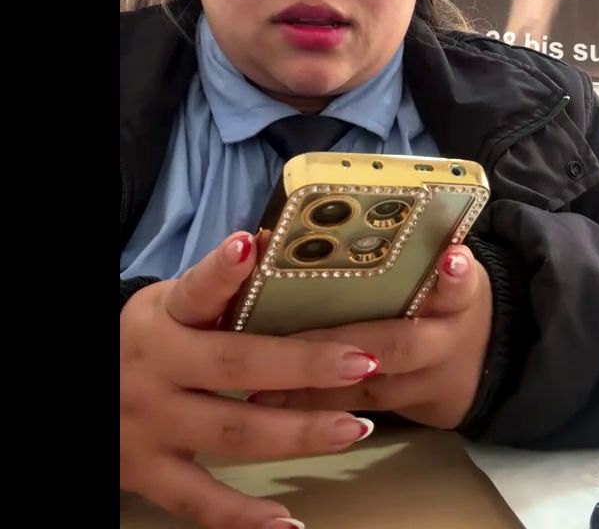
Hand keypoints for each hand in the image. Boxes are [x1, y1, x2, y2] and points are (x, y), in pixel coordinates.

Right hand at [120, 232, 380, 528]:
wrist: (89, 392)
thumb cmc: (154, 339)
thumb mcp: (172, 303)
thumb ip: (221, 283)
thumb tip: (277, 243)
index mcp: (164, 316)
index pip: (195, 290)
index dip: (222, 272)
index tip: (249, 248)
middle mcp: (155, 369)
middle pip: (234, 366)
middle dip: (304, 364)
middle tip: (364, 361)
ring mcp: (150, 426)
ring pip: (230, 434)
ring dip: (297, 433)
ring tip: (355, 428)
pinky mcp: (146, 474)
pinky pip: (199, 502)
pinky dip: (243, 518)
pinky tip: (290, 524)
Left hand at [249, 245, 492, 428]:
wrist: (481, 361)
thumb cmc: (440, 295)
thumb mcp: (440, 268)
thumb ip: (405, 250)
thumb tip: (321, 217)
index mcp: (460, 295)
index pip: (462, 283)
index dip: (455, 275)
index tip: (449, 257)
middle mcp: (447, 340)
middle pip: (402, 344)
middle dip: (346, 343)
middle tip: (299, 342)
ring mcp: (429, 382)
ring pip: (372, 387)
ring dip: (318, 384)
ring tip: (267, 380)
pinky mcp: (410, 411)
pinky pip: (358, 409)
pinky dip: (315, 407)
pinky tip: (272, 400)